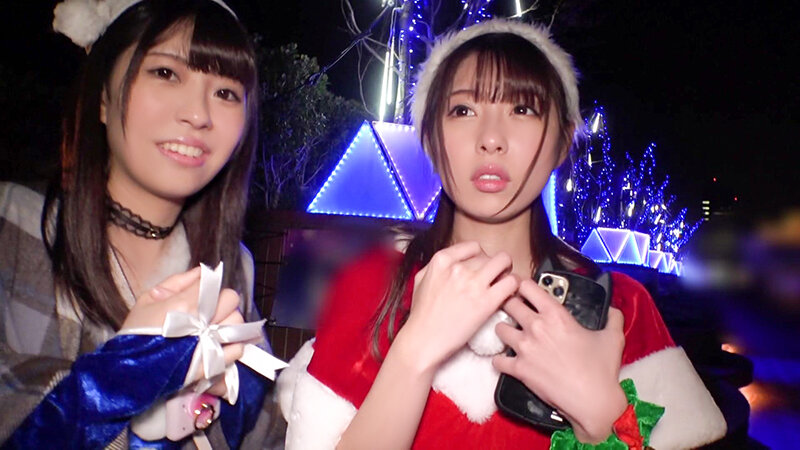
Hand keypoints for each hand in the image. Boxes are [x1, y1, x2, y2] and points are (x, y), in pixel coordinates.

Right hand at [121, 268, 244, 381]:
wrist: (129, 371)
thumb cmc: (135, 333)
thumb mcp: (147, 299)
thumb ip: (177, 282)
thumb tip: (201, 271)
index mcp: (185, 304)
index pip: (215, 284)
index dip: (210, 289)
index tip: (203, 295)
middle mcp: (202, 322)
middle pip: (231, 300)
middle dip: (222, 302)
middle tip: (210, 311)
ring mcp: (210, 344)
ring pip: (237, 322)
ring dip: (229, 323)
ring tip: (215, 328)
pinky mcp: (213, 364)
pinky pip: (238, 349)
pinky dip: (233, 346)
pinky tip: (220, 345)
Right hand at [398, 242, 518, 372]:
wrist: (423, 341)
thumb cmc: (420, 315)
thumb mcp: (420, 280)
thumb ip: (436, 266)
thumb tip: (453, 261)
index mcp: (441, 260)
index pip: (473, 247)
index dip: (481, 257)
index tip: (482, 268)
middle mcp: (459, 268)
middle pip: (489, 256)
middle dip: (494, 266)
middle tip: (494, 279)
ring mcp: (473, 283)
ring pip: (504, 262)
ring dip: (507, 272)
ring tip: (504, 284)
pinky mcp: (487, 301)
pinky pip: (512, 282)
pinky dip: (514, 286)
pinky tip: (508, 296)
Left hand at [493, 279, 626, 442]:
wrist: (593, 401)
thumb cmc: (602, 369)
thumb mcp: (613, 337)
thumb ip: (612, 317)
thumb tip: (613, 309)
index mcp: (556, 315)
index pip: (528, 287)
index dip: (524, 285)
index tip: (524, 289)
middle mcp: (536, 327)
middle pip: (509, 303)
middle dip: (510, 304)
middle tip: (514, 309)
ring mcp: (525, 348)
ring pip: (499, 328)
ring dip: (504, 330)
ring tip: (511, 334)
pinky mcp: (519, 369)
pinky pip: (497, 360)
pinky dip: (500, 360)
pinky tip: (507, 361)